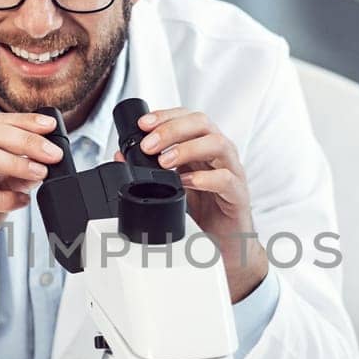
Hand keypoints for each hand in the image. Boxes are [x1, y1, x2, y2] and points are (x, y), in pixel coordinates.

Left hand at [121, 107, 266, 302]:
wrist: (225, 243)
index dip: (166, 115)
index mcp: (203, 146)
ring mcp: (232, 171)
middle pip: (202, 123)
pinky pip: (226, 179)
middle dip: (172, 129)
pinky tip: (186, 183)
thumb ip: (150, 169)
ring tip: (164, 161)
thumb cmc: (202, 210)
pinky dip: (205, 178)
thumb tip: (120, 156)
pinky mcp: (238, 194)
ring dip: (187, 148)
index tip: (143, 123)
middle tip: (148, 145)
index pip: (188, 117)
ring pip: (217, 144)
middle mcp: (219, 153)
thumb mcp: (172, 185)